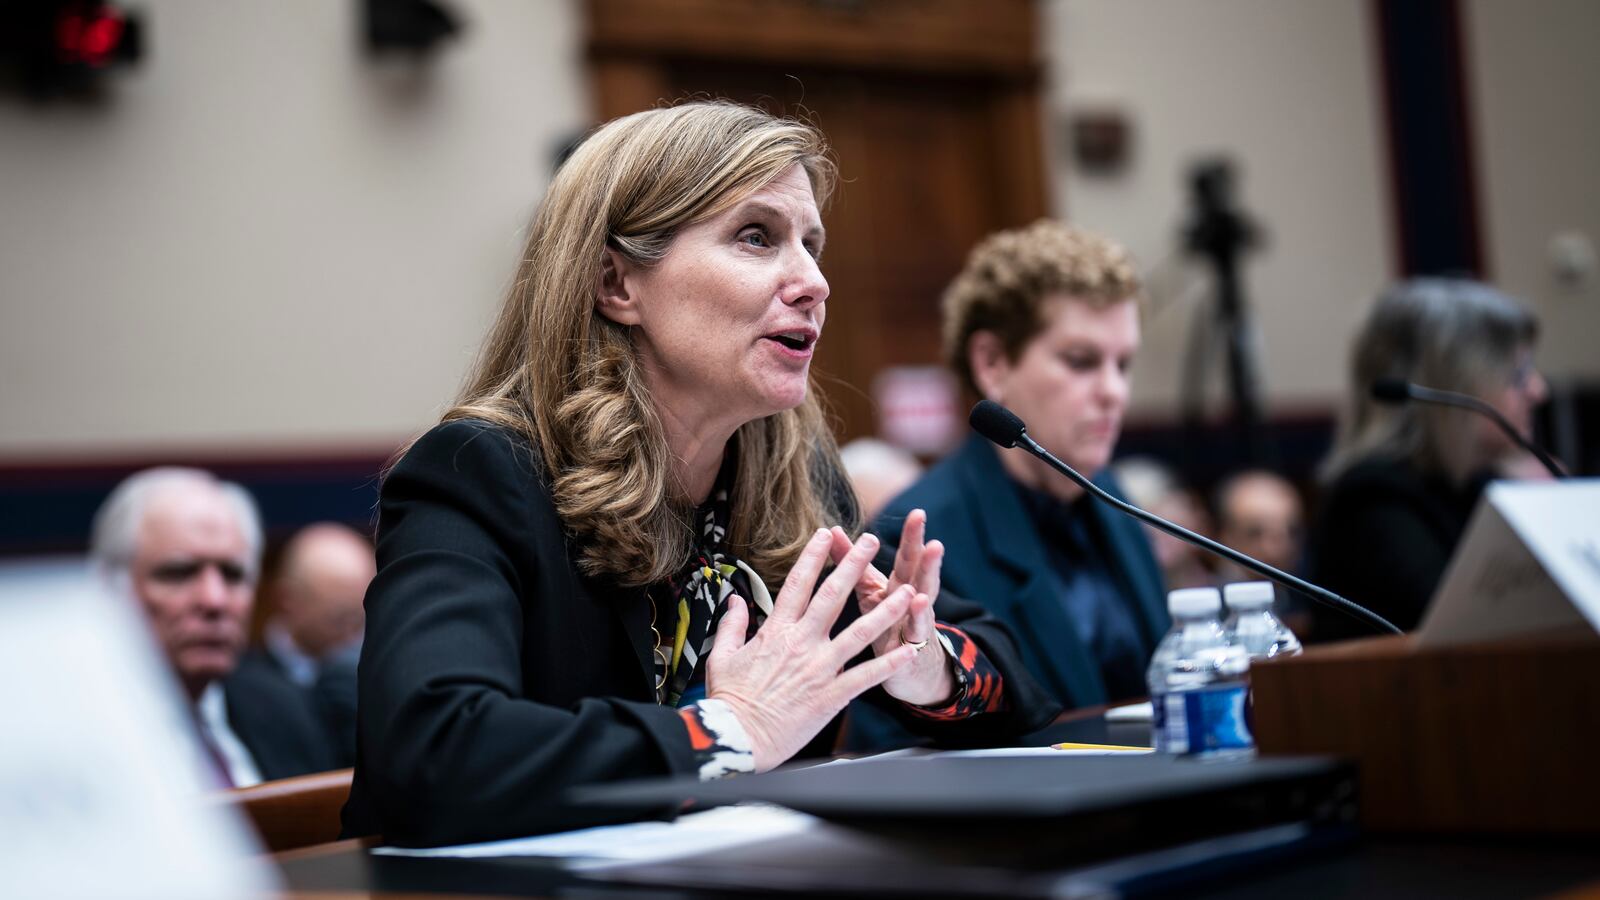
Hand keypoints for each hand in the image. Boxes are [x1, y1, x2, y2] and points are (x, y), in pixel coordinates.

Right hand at [706, 528, 919, 770]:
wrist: (737, 738)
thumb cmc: (729, 698)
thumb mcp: (722, 655)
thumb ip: (732, 623)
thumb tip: (734, 599)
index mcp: (776, 631)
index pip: (798, 584)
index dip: (813, 557)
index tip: (826, 534)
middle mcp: (801, 643)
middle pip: (833, 596)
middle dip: (854, 565)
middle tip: (872, 541)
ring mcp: (819, 668)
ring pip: (859, 632)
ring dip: (886, 610)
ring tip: (907, 591)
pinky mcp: (831, 695)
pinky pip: (866, 676)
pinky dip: (889, 663)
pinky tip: (908, 649)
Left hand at [828, 509, 953, 706]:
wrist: (908, 672)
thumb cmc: (885, 625)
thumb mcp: (870, 592)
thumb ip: (853, 562)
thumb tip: (833, 530)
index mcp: (898, 587)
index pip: (907, 558)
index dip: (911, 537)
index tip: (917, 512)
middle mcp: (911, 602)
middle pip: (919, 574)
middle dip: (926, 554)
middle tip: (930, 533)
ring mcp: (914, 626)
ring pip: (923, 601)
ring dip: (928, 581)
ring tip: (932, 563)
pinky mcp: (910, 651)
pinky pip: (914, 635)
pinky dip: (917, 619)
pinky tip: (917, 604)